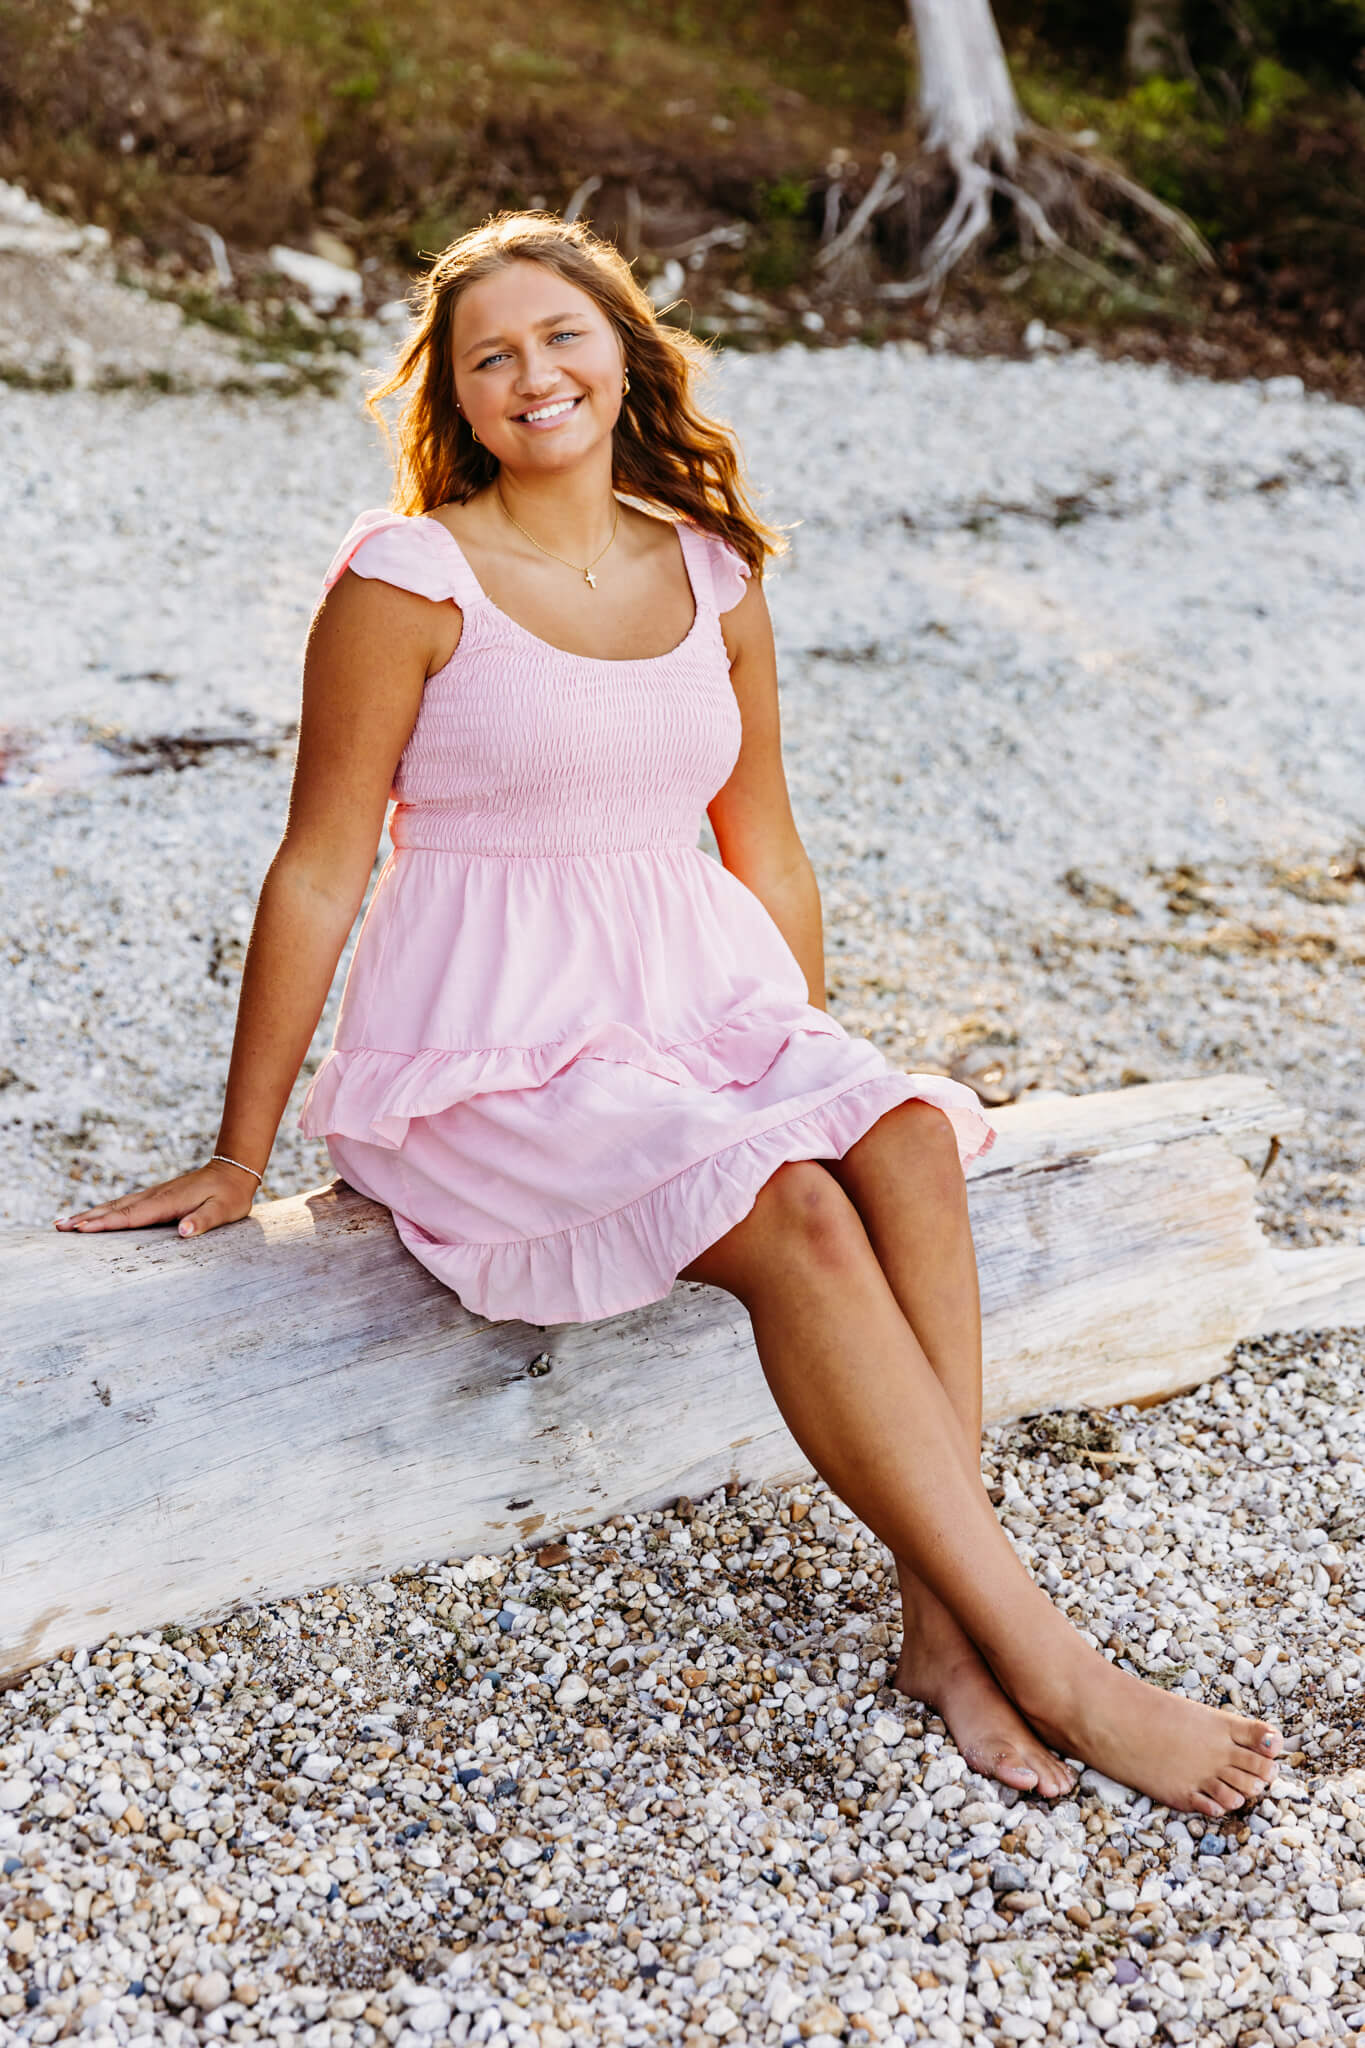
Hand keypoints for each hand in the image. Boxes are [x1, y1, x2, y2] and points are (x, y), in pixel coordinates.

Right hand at [54, 1159, 261, 1237]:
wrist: (233, 1170)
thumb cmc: (230, 1195)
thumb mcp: (224, 1211)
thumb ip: (203, 1221)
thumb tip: (184, 1231)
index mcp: (168, 1202)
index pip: (131, 1215)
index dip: (106, 1224)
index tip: (82, 1230)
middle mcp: (155, 1196)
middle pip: (115, 1209)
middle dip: (86, 1218)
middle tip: (58, 1227)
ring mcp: (153, 1195)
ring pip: (115, 1205)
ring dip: (89, 1214)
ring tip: (62, 1223)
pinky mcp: (154, 1197)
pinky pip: (123, 1204)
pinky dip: (103, 1211)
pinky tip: (91, 1217)